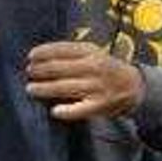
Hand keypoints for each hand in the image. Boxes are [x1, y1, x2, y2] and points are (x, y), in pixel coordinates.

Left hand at [25, 41, 144, 121]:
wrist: (133, 86)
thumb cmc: (104, 68)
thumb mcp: (92, 53)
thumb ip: (70, 53)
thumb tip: (39, 56)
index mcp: (91, 52)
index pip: (63, 49)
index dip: (44, 52)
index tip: (31, 56)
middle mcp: (93, 67)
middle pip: (60, 68)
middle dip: (41, 70)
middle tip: (29, 72)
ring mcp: (96, 87)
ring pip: (65, 88)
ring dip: (45, 89)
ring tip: (31, 89)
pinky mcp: (99, 105)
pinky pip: (80, 109)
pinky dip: (68, 111)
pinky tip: (55, 111)